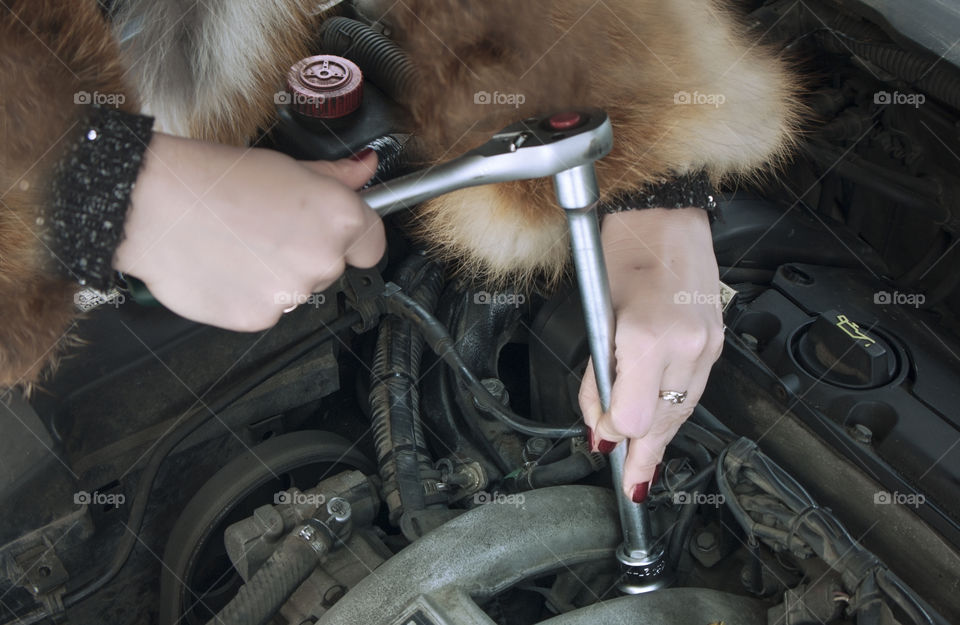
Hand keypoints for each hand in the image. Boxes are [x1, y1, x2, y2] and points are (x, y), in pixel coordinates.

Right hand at [114, 134, 384, 330]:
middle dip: (307, 251)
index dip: (355, 236)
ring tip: (238, 244)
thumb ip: (334, 177)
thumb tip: (365, 169)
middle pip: (332, 266)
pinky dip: (248, 293)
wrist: (151, 204)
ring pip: (297, 289)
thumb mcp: (284, 166)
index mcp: (337, 218)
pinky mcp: (259, 318)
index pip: (373, 243)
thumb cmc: (212, 179)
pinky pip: (265, 308)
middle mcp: (322, 260)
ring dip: (277, 274)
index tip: (336, 232)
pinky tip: (224, 265)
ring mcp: (291, 294)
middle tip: (268, 228)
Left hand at [578, 208, 723, 501]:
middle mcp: (686, 345)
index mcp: (648, 337)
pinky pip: (695, 388)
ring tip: (647, 468)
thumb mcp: (597, 314)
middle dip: (643, 454)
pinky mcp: (717, 339)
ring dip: (663, 439)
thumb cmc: (626, 250)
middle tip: (632, 483)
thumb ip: (600, 375)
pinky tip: (666, 426)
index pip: (633, 417)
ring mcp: (708, 343)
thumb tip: (600, 420)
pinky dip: (678, 409)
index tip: (600, 435)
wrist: (667, 214)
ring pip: (684, 409)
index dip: (612, 431)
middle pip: (664, 421)